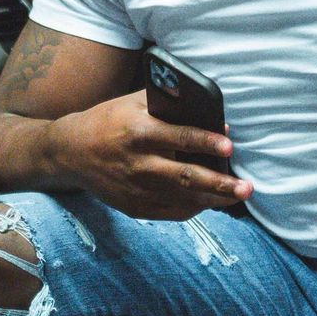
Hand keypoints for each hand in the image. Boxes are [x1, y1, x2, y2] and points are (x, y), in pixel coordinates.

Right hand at [53, 90, 252, 219]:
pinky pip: (170, 213)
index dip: (206, 142)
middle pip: (185, 177)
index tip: (229, 146)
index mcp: (140, 132)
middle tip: (246, 187)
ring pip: (182, 200)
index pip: (179, 138)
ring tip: (237, 197)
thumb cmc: (109, 119)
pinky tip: (210, 202)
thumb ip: (167, 104)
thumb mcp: (134, 102)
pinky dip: (193, 208)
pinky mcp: (134, 207)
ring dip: (213, 200)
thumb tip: (208, 110)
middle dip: (219, 184)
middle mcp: (138, 164)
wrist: (71, 151)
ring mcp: (136, 190)